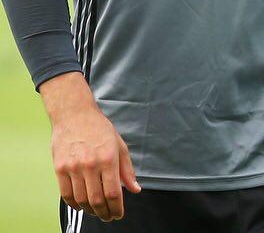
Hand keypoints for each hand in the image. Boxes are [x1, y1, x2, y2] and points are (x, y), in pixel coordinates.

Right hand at [42, 73, 141, 221]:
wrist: (75, 115)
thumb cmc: (100, 129)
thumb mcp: (120, 146)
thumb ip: (127, 170)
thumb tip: (134, 189)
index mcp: (108, 159)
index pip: (113, 192)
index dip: (117, 208)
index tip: (118, 214)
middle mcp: (90, 165)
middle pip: (97, 199)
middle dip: (104, 213)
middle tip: (108, 217)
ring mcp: (73, 167)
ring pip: (81, 199)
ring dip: (90, 211)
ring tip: (97, 212)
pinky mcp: (59, 168)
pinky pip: (66, 194)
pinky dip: (73, 204)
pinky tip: (81, 206)